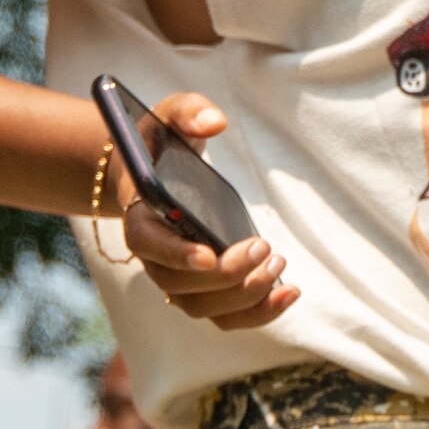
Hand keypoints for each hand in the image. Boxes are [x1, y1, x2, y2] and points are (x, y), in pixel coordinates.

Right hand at [108, 93, 289, 329]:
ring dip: (244, 295)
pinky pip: (225, 316)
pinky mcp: (202, 290)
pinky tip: (289, 292)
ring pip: (204, 308)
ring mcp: (176, 278)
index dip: (176, 255)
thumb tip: (214, 122)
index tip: (210, 254)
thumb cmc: (161, 143)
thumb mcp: (169, 116)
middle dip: (226, 274)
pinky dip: (258, 313)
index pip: (147, 245)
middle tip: (265, 247)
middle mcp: (153, 256)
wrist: (152, 170)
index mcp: (138, 215)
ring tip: (278, 262)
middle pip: (180, 286)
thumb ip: (188, 112)